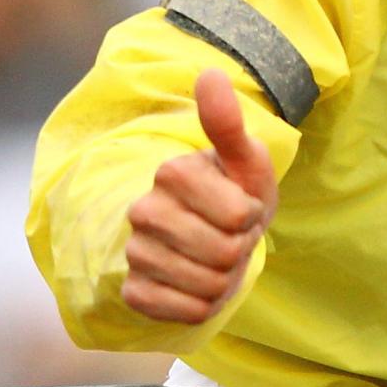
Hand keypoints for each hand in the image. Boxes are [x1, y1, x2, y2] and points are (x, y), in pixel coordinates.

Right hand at [121, 70, 278, 324]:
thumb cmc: (234, 193)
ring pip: (207, 286)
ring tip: (217, 260)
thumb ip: (228, 123)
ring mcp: (135, 252)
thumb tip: (210, 74)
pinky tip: (197, 285)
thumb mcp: (245, 161)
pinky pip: (183, 312)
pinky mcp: (134, 291)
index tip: (242, 208)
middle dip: (241, 250)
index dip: (252, 216)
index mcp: (172, 173)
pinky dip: (203, 305)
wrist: (208, 236)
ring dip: (225, 279)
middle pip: (224, 253)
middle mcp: (144, 211)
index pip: (238, 214)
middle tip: (231, 236)